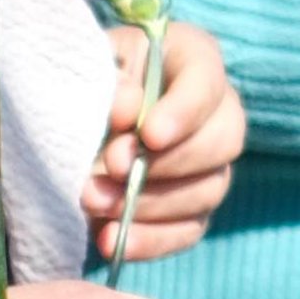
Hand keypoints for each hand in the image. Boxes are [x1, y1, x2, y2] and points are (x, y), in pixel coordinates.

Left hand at [88, 20, 242, 259]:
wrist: (74, 112)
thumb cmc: (86, 76)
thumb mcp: (89, 64)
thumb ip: (106, 80)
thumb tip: (126, 108)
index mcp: (193, 58)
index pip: (208, 82)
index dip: (184, 111)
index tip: (148, 135)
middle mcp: (216, 110)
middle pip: (224, 139)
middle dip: (168, 162)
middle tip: (113, 168)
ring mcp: (209, 162)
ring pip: (210, 189)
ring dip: (151, 203)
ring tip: (95, 202)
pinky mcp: (192, 206)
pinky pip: (189, 230)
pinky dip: (151, 240)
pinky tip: (111, 240)